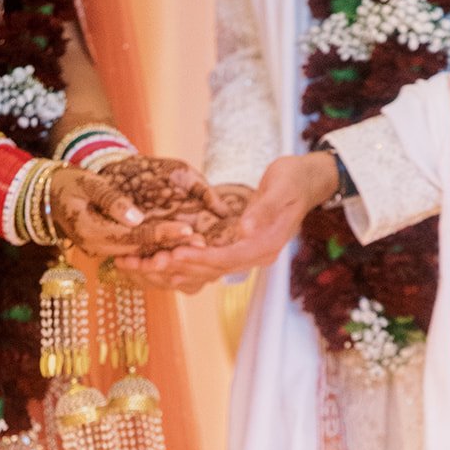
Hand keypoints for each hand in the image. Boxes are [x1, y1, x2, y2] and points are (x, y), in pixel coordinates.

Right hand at [48, 166, 196, 257]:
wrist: (47, 196)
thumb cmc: (68, 183)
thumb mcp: (87, 183)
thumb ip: (111, 200)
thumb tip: (136, 217)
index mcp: (92, 232)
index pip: (134, 236)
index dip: (162, 233)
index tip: (188, 230)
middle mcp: (98, 248)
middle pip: (141, 250)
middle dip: (172, 247)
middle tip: (202, 243)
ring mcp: (102, 251)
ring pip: (140, 255)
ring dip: (167, 251)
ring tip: (197, 247)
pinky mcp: (108, 249)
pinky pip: (135, 252)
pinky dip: (155, 250)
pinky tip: (178, 246)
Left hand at [117, 152, 337, 288]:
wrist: (305, 182)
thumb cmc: (294, 180)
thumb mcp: (282, 187)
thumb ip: (264, 209)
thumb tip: (245, 229)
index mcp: (266, 245)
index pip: (228, 258)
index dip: (201, 258)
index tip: (174, 254)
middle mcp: (255, 255)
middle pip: (212, 268)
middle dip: (179, 266)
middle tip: (147, 264)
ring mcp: (246, 253)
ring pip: (207, 269)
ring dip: (176, 268)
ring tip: (143, 265)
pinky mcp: (236, 248)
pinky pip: (208, 261)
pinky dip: (184, 261)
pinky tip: (160, 259)